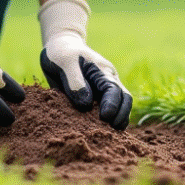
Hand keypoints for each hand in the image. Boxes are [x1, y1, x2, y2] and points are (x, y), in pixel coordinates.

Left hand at [38, 0, 131, 129]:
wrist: (60, 47)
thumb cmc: (62, 53)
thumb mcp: (65, 62)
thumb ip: (74, 81)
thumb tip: (86, 104)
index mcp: (102, 71)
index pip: (114, 90)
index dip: (112, 105)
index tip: (105, 118)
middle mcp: (108, 82)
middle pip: (124, 100)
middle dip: (120, 116)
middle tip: (109, 132)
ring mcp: (103, 91)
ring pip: (119, 107)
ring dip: (116, 121)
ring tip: (107, 136)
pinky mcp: (95, 99)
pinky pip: (106, 112)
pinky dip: (106, 123)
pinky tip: (98, 134)